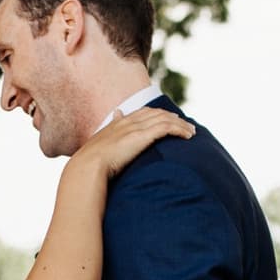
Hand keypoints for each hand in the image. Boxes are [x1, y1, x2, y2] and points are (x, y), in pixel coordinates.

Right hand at [71, 107, 193, 179]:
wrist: (88, 166)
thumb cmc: (89, 165)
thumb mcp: (97, 150)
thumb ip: (105, 142)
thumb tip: (106, 134)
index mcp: (117, 124)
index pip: (141, 113)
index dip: (155, 114)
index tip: (165, 118)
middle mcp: (127, 122)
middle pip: (155, 113)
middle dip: (171, 117)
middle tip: (183, 123)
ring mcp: (135, 128)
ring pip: (164, 119)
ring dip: (180, 124)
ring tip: (191, 131)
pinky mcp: (143, 136)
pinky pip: (167, 128)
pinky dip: (179, 130)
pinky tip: (188, 136)